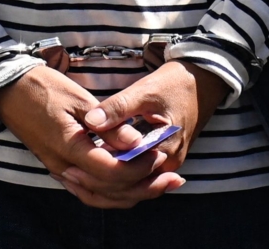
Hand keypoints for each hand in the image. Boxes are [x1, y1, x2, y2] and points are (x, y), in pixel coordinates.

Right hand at [0, 65, 184, 207]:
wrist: (7, 88)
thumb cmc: (42, 87)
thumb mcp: (79, 99)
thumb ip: (109, 125)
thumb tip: (137, 145)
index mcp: (68, 148)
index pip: (110, 171)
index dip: (138, 168)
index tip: (159, 155)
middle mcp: (62, 167)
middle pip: (108, 192)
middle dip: (143, 188)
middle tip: (171, 179)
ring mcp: (58, 170)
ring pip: (98, 197)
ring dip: (130, 195)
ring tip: (159, 186)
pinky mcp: (58, 167)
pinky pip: (88, 190)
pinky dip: (111, 192)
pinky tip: (130, 186)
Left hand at [66, 61, 225, 204]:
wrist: (202, 80)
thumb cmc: (176, 83)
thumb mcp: (146, 90)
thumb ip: (118, 108)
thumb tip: (90, 121)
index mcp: (164, 150)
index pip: (126, 172)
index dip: (97, 172)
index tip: (72, 165)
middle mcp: (167, 165)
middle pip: (128, 188)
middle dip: (97, 184)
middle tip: (66, 175)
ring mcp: (164, 165)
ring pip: (131, 188)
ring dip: (104, 184)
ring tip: (73, 176)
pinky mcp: (159, 160)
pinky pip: (135, 178)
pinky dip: (113, 178)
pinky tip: (91, 172)